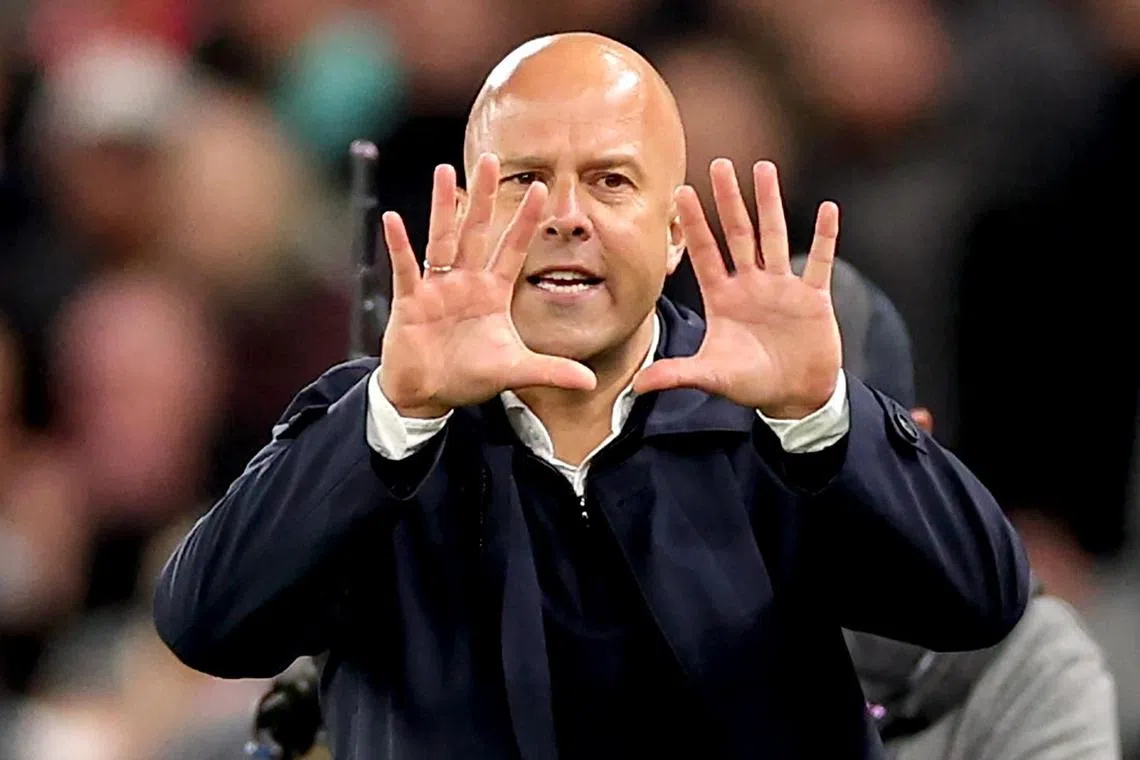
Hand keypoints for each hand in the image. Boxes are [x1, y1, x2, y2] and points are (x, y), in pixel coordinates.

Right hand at [378, 153, 596, 416]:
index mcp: (492, 293)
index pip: (513, 248)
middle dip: (485, 196)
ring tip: (445, 171)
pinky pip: (405, 268)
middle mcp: (466, 282)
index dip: (526, 221)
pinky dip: (399, 245)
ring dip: (444, 207)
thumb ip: (550, 372)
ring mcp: (437, 288)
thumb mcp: (514, 372)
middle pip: (477, 231)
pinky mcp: (411, 301)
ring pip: (442, 239)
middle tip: (491, 159)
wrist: (429, 393)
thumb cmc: (468, 376)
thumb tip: (590, 383)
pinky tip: (393, 220)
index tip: (542, 189)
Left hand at [633, 159, 841, 418]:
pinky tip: (829, 209)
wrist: (794, 396)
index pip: (705, 253)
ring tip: (764, 168)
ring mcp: (782, 287)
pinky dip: (825, 237)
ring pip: (774, 236)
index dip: (695, 224)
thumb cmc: (750, 383)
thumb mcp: (711, 376)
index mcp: (723, 298)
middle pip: (738, 233)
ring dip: (770, 203)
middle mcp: (750, 284)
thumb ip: (677, 375)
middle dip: (729, 200)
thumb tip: (637, 385)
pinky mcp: (813, 297)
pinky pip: (820, 261)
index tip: (682, 192)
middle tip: (719, 164)